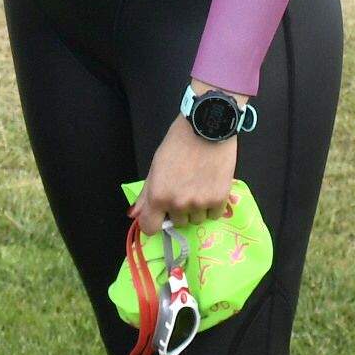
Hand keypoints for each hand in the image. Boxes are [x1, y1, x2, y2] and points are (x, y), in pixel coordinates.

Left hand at [134, 102, 239, 237]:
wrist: (207, 127)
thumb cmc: (178, 142)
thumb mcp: (156, 166)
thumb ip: (146, 194)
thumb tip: (134, 214)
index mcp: (158, 196)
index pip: (150, 228)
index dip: (154, 222)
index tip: (161, 215)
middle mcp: (178, 204)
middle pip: (177, 223)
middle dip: (179, 210)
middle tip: (184, 188)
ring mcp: (199, 203)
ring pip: (196, 219)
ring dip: (197, 208)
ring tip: (200, 184)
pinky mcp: (219, 199)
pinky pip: (214, 215)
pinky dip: (213, 205)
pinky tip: (211, 186)